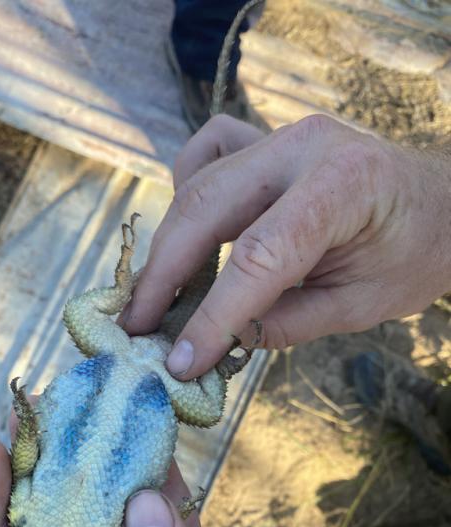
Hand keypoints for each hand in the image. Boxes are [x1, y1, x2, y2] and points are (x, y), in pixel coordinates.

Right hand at [123, 114, 450, 378]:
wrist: (440, 203)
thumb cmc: (411, 255)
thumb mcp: (360, 306)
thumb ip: (286, 323)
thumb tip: (215, 345)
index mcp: (342, 185)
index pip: (257, 257)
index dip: (212, 316)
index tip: (180, 363)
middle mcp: (302, 146)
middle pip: (204, 209)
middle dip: (162, 276)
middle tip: (135, 329)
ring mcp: (280, 135)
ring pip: (195, 184)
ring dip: (168, 246)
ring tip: (154, 299)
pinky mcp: (266, 139)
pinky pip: (207, 155)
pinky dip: (186, 193)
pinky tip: (190, 235)